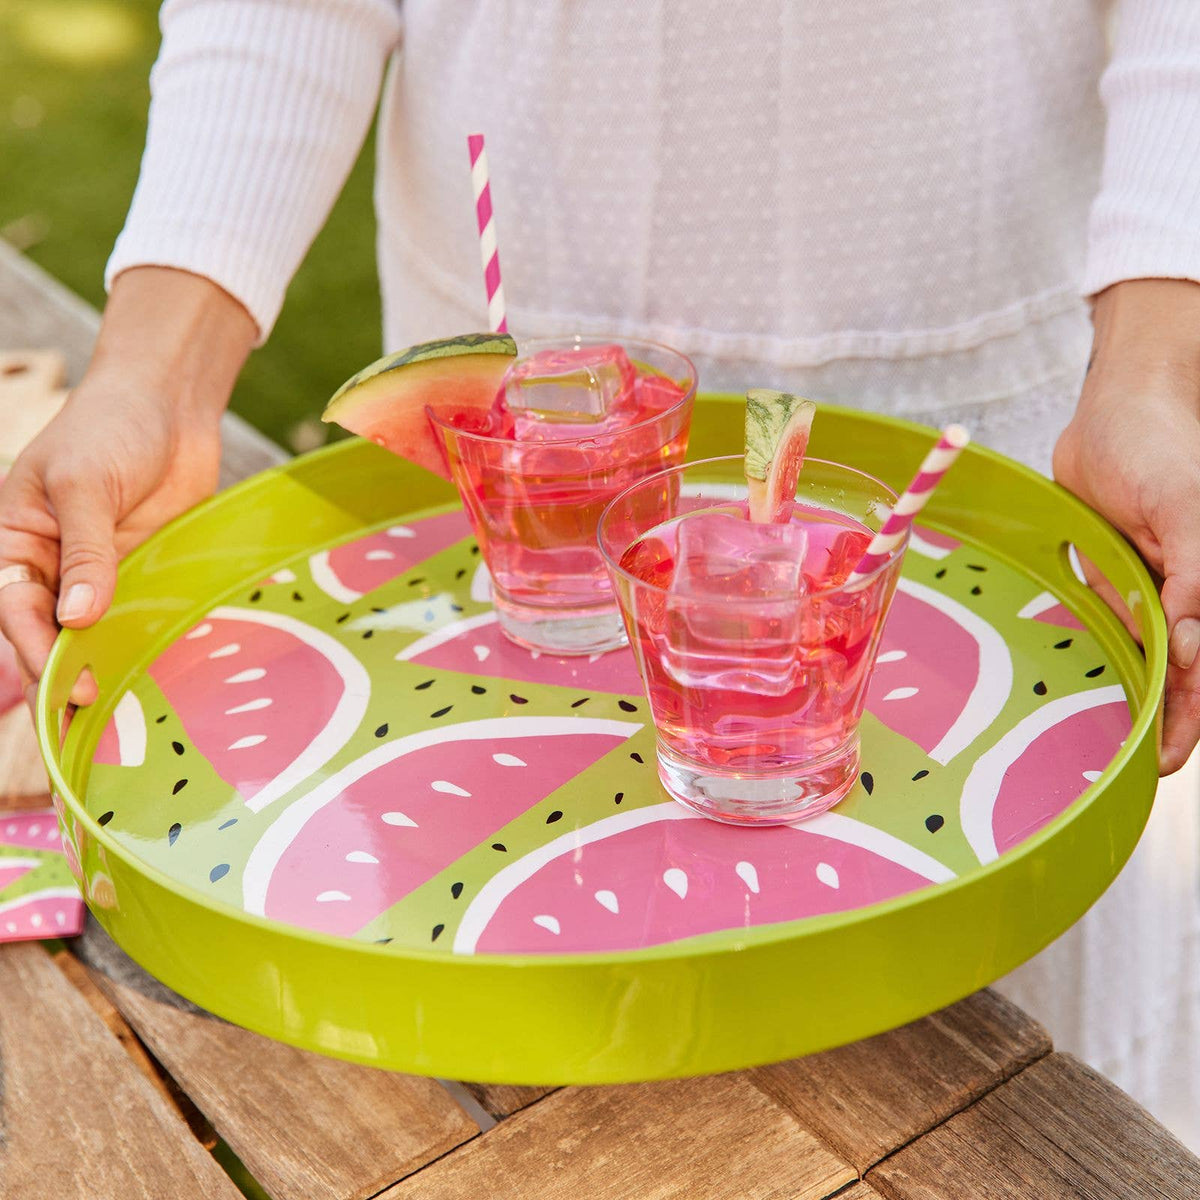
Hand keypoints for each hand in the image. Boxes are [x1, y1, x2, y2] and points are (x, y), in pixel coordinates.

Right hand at [0, 267, 255, 704]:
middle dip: (65, 666)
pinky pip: (136, 614)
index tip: (60, 681)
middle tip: (90, 706)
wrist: (169, 404)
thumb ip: (84, 551)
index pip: (14, 604)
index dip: (33, 645)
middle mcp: (50, 562)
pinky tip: (153, 670)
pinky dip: (140, 641)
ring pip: (92, 630)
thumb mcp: (85, 486)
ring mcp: (98, 570)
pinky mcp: (142, 571)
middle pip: (49, 627)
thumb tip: (77, 616)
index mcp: (13, 539)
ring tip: (121, 708)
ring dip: (103, 663)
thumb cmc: (109, 429)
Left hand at [1053, 278, 1199, 774]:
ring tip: (1098, 741)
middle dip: (1159, 718)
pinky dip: (1099, 649)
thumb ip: (1195, 573)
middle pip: (1175, 669)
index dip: (1186, 714)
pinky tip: (1078, 682)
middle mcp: (1184, 590)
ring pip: (1141, 651)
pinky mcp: (1112, 570)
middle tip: (1130, 767)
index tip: (1164, 760)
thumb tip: (1193, 643)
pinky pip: (1107, 617)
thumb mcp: (1184, 504)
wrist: (1117, 407)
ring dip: (1128, 691)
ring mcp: (1148, 583)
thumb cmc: (1161, 446)